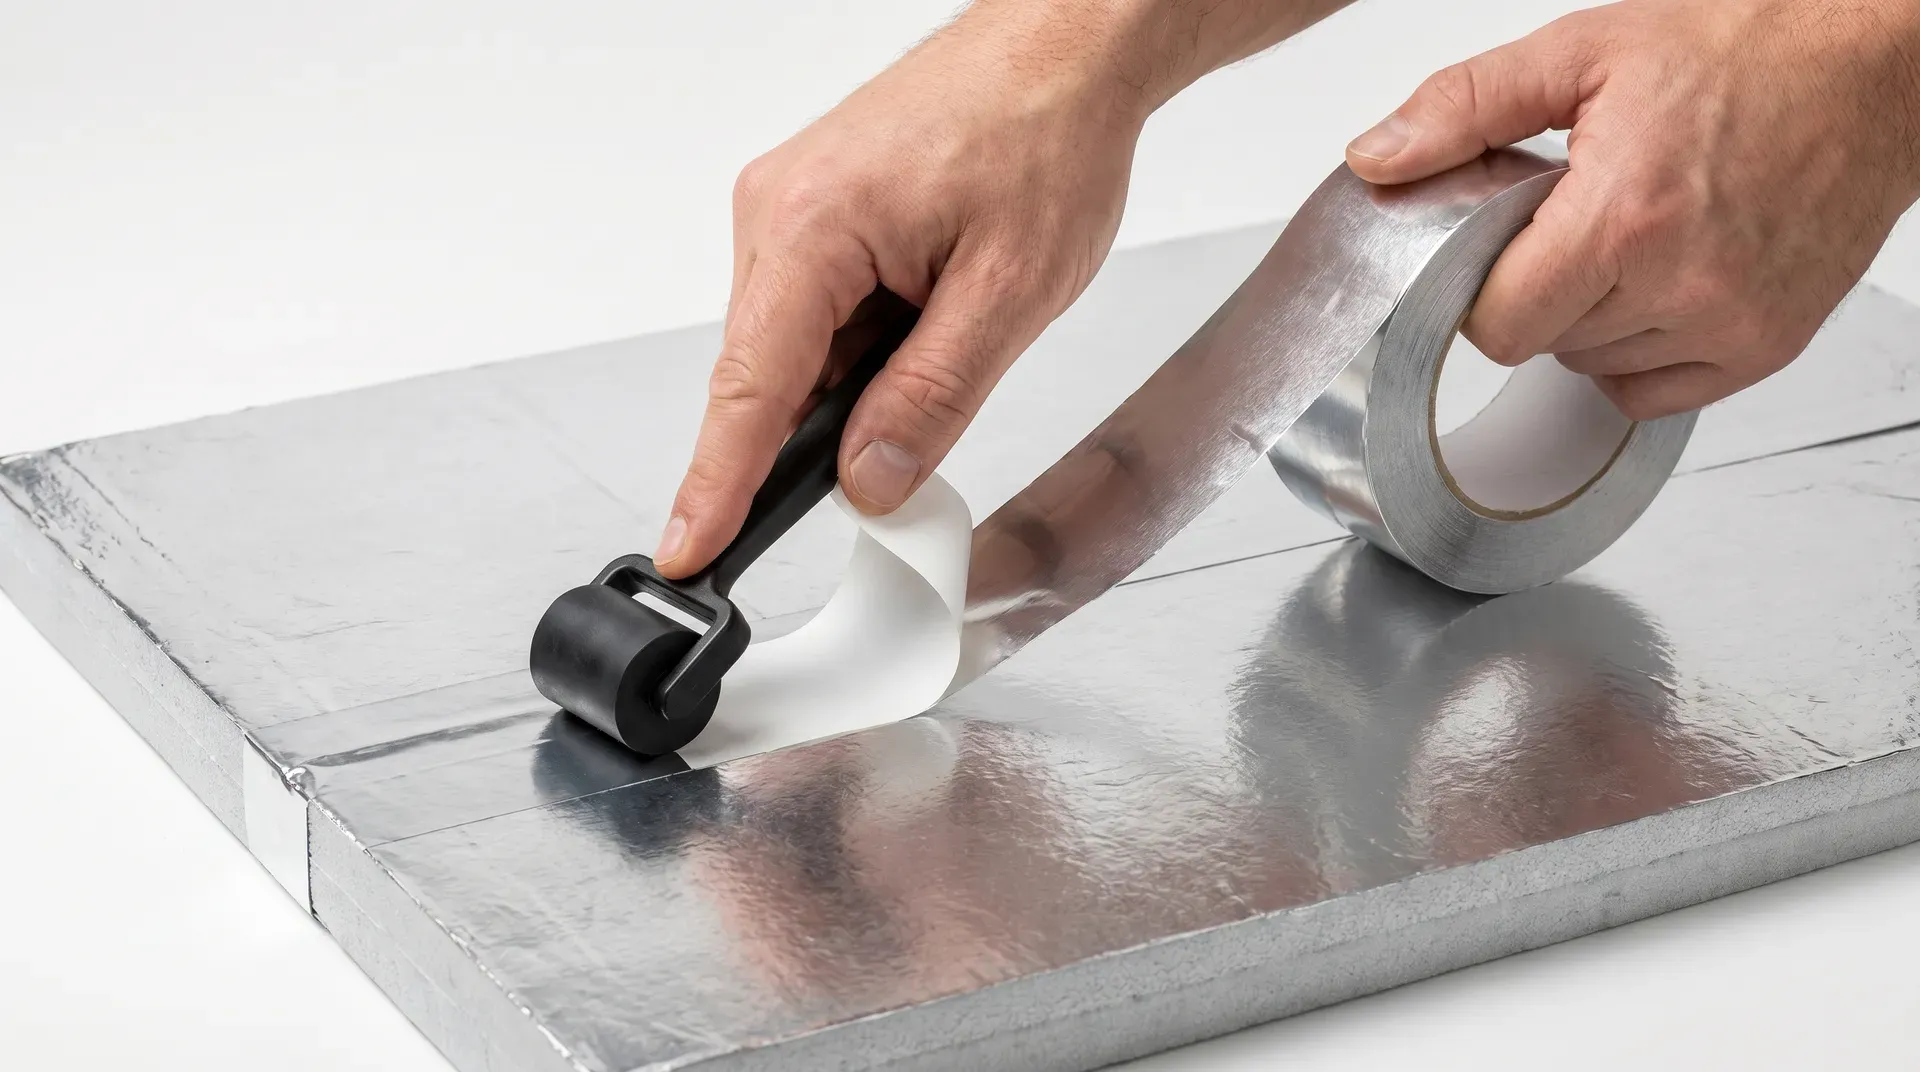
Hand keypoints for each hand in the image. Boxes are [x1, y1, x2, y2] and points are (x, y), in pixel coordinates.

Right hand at [653, 8, 1153, 576]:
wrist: (1064, 47)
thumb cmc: (1046, 133)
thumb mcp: (1009, 292)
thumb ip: (932, 398)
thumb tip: (870, 483)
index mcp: (812, 226)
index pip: (748, 390)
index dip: (716, 485)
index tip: (687, 551)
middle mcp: (776, 210)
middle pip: (769, 375)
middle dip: (828, 429)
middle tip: (914, 430)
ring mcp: (787, 207)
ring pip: (799, 348)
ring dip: (861, 374)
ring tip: (952, 322)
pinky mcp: (812, 210)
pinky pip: (816, 310)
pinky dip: (864, 339)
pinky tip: (928, 309)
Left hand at [1346, 0, 1919, 417]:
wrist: (1874, 64)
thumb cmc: (1747, 49)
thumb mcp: (1584, 52)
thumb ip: (1464, 109)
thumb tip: (1380, 158)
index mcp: (1625, 216)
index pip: (1498, 325)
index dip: (1479, 289)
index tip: (1495, 249)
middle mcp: (1683, 283)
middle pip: (1543, 344)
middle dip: (1539, 288)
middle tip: (1576, 219)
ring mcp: (1730, 324)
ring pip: (1595, 367)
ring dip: (1592, 318)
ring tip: (1632, 236)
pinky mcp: (1766, 347)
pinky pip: (1655, 394)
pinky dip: (1642, 350)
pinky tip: (1662, 280)